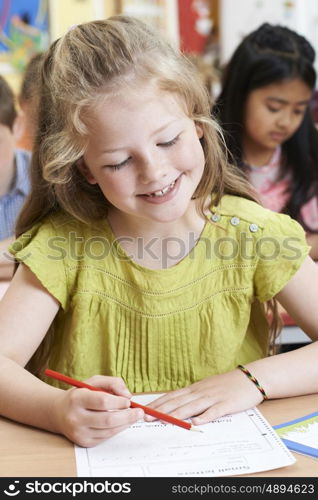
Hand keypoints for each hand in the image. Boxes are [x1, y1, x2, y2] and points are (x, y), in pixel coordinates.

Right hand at [50, 376, 143, 446]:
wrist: (58, 412)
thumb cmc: (80, 394)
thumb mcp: (94, 381)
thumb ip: (113, 383)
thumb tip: (128, 395)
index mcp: (77, 398)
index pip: (103, 402)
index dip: (119, 402)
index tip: (129, 401)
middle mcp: (76, 417)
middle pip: (108, 420)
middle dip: (128, 416)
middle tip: (140, 412)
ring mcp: (79, 432)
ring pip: (109, 431)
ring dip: (125, 424)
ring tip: (133, 416)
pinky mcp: (84, 442)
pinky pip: (106, 437)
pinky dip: (117, 430)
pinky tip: (121, 422)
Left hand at [145, 369, 263, 424]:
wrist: (250, 378)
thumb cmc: (228, 385)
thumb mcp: (207, 388)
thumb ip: (194, 396)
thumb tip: (177, 405)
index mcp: (196, 388)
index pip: (173, 396)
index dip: (158, 403)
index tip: (145, 410)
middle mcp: (201, 392)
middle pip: (178, 401)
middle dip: (162, 410)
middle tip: (147, 417)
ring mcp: (213, 397)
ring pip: (192, 406)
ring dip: (177, 414)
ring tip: (164, 420)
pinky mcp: (227, 404)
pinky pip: (214, 411)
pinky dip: (205, 417)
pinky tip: (196, 423)